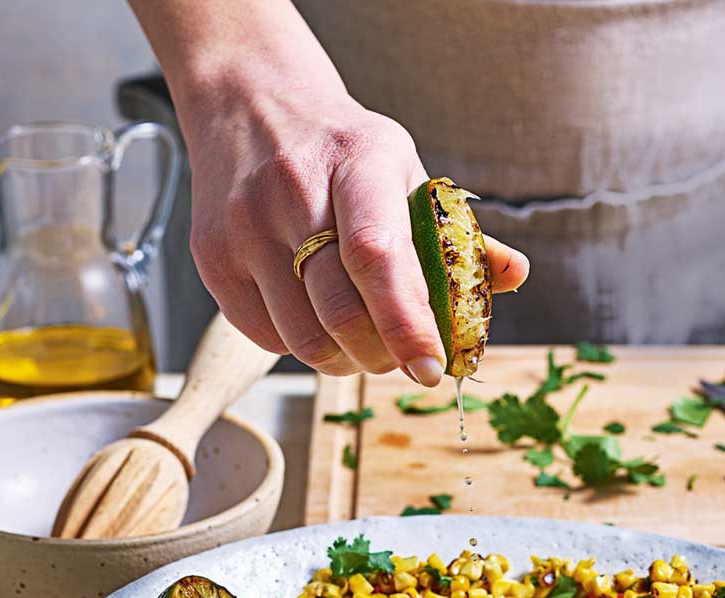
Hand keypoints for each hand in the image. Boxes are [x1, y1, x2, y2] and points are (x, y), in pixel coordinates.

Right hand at [181, 85, 527, 385]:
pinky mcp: (212, 258)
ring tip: (361, 346)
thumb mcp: (405, 171)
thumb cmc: (340, 149)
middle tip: (401, 359)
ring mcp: (243, 227)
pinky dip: (303, 349)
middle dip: (382, 356)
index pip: (378, 257)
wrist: (250, 103)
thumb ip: (457, 233)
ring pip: (303, 339)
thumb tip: (512, 275)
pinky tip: (318, 323)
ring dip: (344, 362)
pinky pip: (267, 338)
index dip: (407, 324)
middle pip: (340, 312)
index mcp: (357, 162)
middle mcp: (292, 190)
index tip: (431, 367)